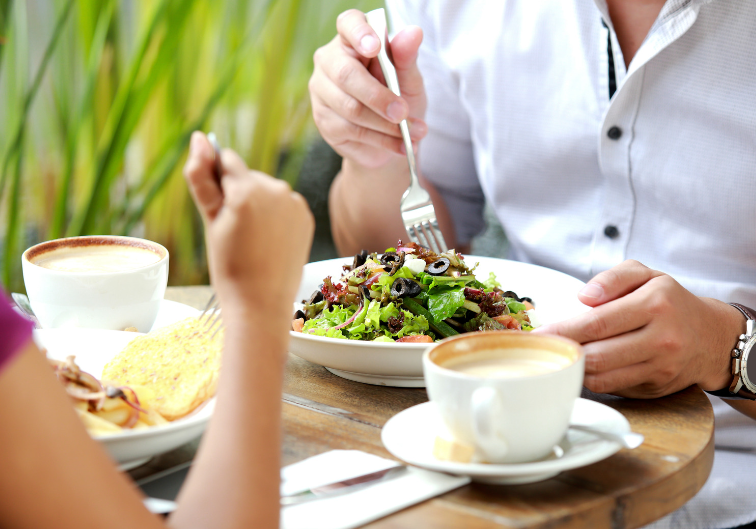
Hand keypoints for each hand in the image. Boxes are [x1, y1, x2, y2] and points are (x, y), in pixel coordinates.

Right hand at [183, 132, 313, 327]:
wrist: (261, 304)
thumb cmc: (229, 266)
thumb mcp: (210, 221)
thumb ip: (202, 176)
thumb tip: (198, 137)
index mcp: (247, 188)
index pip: (226, 160)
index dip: (217, 183)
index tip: (218, 210)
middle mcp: (275, 188)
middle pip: (247, 175)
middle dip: (237, 194)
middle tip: (233, 232)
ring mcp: (294, 202)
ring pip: (265, 189)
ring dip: (256, 204)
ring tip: (252, 240)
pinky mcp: (305, 215)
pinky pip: (283, 204)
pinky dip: (274, 216)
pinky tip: (269, 240)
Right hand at [309, 9, 427, 168]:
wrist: (391, 141)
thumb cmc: (399, 99)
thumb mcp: (409, 79)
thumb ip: (407, 58)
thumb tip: (414, 33)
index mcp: (352, 40)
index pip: (348, 24)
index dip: (359, 33)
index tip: (376, 48)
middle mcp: (330, 61)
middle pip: (346, 74)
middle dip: (379, 96)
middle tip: (403, 112)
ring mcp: (321, 91)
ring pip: (350, 107)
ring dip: (385, 124)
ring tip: (412, 133)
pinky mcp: (323, 120)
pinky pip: (351, 130)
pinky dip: (381, 139)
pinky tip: (400, 145)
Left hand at [533, 260, 743, 397]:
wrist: (712, 337)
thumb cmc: (669, 302)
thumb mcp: (645, 275)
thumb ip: (611, 278)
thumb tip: (584, 297)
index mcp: (655, 304)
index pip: (598, 322)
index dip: (562, 331)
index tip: (537, 335)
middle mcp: (662, 338)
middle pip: (597, 355)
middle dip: (564, 352)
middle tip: (542, 348)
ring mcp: (661, 367)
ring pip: (602, 377)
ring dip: (574, 368)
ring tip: (559, 357)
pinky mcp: (657, 388)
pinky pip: (613, 387)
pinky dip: (591, 379)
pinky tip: (582, 367)